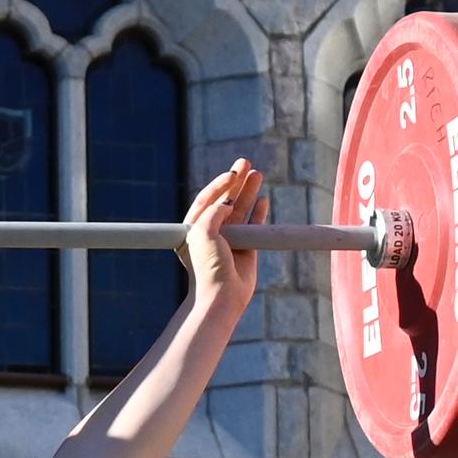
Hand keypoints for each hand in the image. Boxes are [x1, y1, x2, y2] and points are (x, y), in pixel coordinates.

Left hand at [180, 157, 270, 312]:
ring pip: (241, 209)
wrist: (221, 295)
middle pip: (225, 200)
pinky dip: (258, 212)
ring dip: (249, 192)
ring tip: (258, 174)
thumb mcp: (202, 232)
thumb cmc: (207, 266)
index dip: (220, 185)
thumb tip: (228, 203)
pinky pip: (253, 225)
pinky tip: (263, 199)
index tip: (232, 174)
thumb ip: (213, 212)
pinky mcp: (247, 249)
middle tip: (246, 162)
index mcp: (194, 229)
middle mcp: (211, 232)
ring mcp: (230, 240)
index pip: (206, 199)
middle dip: (236, 181)